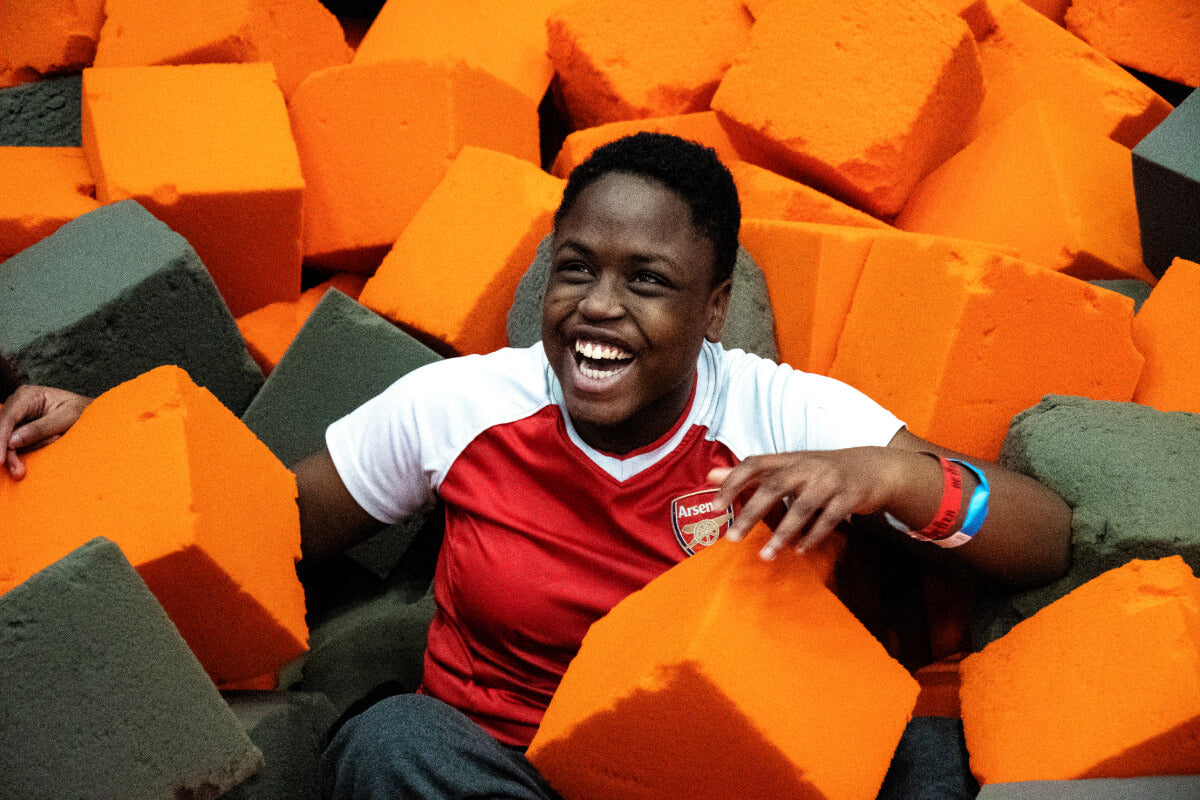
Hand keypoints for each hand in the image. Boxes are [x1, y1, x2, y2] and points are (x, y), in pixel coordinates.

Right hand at [1, 385, 91, 479]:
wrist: (88, 414)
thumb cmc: (81, 411)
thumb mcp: (66, 418)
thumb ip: (40, 429)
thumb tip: (12, 441)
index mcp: (27, 395)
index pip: (8, 418)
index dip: (0, 439)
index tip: (0, 460)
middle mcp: (17, 404)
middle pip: (3, 432)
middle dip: (8, 453)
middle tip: (19, 473)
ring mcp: (16, 418)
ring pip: (7, 442)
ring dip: (19, 456)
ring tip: (44, 452)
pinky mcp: (19, 430)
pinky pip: (14, 447)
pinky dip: (22, 455)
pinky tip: (34, 458)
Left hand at [708, 447, 911, 559]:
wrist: (875, 467)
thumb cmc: (823, 470)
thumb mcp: (788, 466)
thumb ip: (751, 473)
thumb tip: (710, 475)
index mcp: (789, 459)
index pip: (754, 464)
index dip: (733, 482)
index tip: (717, 506)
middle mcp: (807, 467)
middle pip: (774, 487)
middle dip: (752, 513)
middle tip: (732, 537)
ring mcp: (829, 481)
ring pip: (802, 508)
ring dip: (782, 534)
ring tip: (766, 555)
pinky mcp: (849, 496)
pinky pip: (829, 519)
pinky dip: (812, 536)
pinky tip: (799, 550)